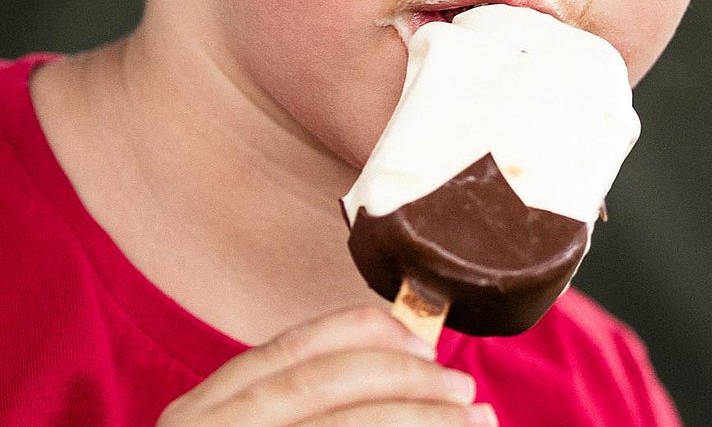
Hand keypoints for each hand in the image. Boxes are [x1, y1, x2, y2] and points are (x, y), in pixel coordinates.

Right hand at [157, 305, 497, 425]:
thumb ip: (307, 409)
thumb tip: (412, 373)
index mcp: (203, 412)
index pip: (291, 350)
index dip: (362, 332)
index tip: (422, 339)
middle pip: (319, 387)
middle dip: (403, 379)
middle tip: (463, 387)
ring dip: (414, 421)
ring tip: (471, 422)